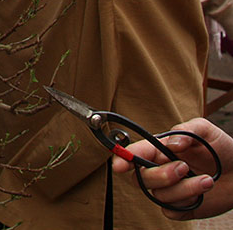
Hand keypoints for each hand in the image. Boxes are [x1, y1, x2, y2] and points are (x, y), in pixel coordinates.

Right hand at [112, 118, 232, 219]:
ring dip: (185, 188)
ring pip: (159, 195)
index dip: (123, 158)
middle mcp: (160, 169)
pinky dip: (187, 202)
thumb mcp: (205, 130)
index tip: (120, 165)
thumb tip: (171, 144)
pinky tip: (203, 191)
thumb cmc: (221, 148)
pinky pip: (171, 211)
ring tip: (207, 180)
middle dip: (161, 175)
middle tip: (183, 167)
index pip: (135, 153)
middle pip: (142, 177)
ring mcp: (170, 190)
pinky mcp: (181, 207)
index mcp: (159, 149)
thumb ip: (186, 130)